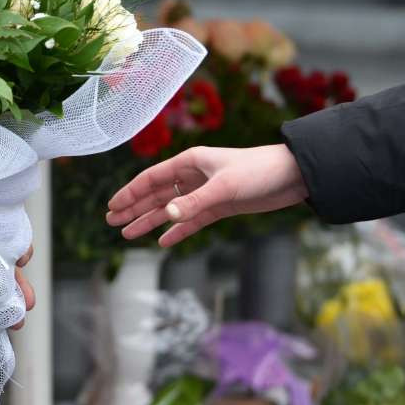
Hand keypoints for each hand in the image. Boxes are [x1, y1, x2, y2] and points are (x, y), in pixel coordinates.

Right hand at [105, 145, 308, 246]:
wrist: (294, 176)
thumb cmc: (259, 171)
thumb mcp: (225, 187)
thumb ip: (195, 203)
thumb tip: (167, 217)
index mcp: (190, 163)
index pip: (151, 179)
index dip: (130, 193)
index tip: (112, 207)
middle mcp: (193, 177)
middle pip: (156, 195)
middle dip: (133, 208)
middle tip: (111, 222)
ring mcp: (205, 193)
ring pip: (170, 210)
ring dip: (149, 221)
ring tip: (127, 234)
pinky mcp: (219, 207)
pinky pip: (191, 221)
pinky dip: (177, 231)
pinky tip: (162, 241)